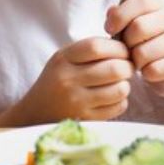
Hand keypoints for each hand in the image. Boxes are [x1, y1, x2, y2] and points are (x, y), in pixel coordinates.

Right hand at [15, 37, 132, 122]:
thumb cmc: (57, 80)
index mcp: (63, 59)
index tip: (123, 51)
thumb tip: (125, 44)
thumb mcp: (65, 58)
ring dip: (125, 85)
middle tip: (126, 68)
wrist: (36, 112)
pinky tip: (112, 98)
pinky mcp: (86, 119)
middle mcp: (68, 80)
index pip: (97, 47)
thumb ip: (90, 49)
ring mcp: (77, 102)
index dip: (118, 47)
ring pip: (119, 89)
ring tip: (119, 83)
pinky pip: (118, 107)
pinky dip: (121, 101)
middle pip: (114, 68)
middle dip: (127, 66)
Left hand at [105, 0, 163, 97]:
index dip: (120, 15)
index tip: (109, 29)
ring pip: (144, 52)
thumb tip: (112, 12)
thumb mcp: (132, 29)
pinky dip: (146, 74)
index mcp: (162, 7)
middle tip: (128, 50)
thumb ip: (120, 17)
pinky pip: (154, 70)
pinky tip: (150, 71)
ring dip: (136, 61)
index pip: (141, 1)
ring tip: (140, 61)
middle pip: (139, 27)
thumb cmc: (146, 46)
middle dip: (126, 43)